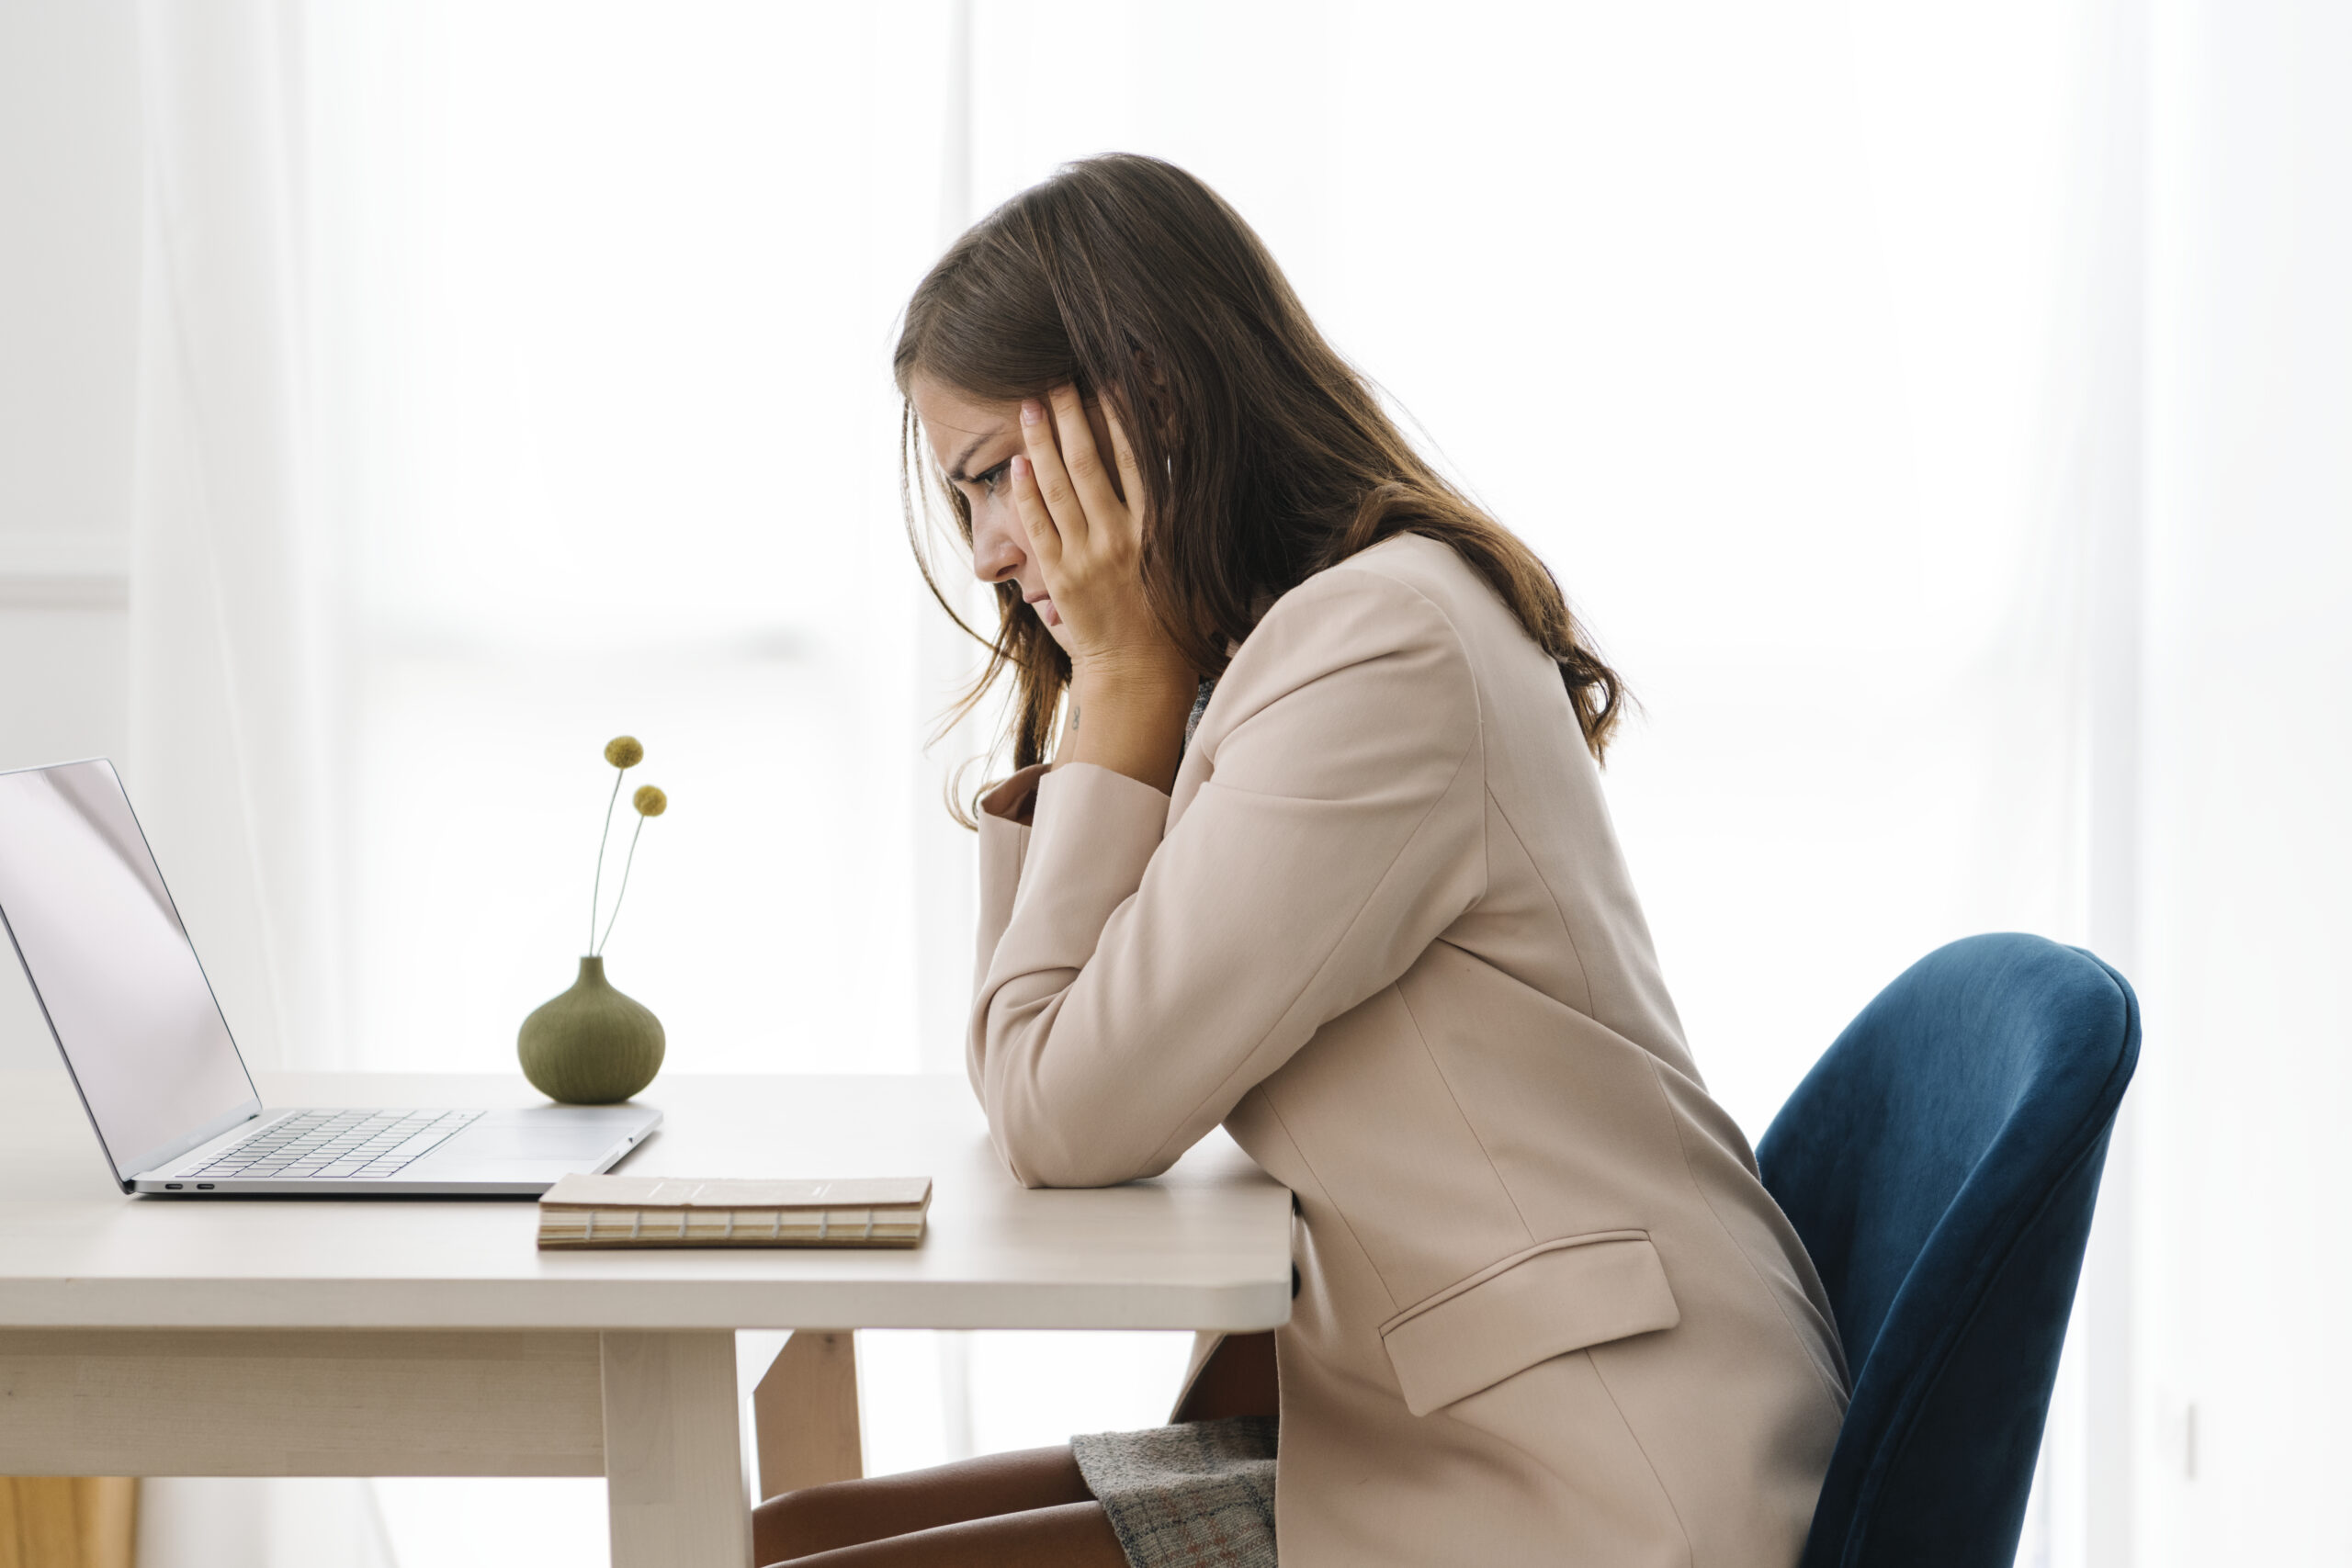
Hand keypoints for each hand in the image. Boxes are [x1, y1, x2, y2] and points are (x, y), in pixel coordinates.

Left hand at [1011, 385, 1197, 792]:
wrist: (1139, 674)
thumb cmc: (1175, 620)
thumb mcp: (1192, 562)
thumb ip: (1183, 518)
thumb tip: (1185, 468)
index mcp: (1159, 529)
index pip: (1138, 457)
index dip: (1122, 415)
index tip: (1110, 379)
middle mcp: (1122, 537)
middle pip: (1089, 461)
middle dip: (1072, 416)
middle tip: (1057, 378)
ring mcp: (1087, 556)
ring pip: (1058, 486)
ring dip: (1042, 442)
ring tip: (1031, 405)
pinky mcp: (1060, 576)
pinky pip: (1038, 525)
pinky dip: (1028, 492)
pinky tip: (1020, 462)